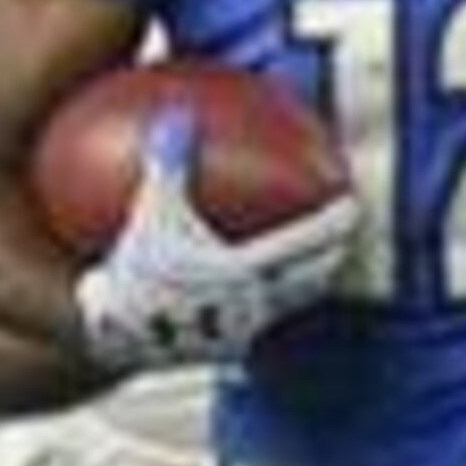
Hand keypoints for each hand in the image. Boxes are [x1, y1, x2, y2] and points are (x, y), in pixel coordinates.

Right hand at [71, 109, 357, 370]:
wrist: (111, 338)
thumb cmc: (131, 271)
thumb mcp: (149, 212)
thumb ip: (167, 164)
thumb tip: (176, 114)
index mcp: (249, 268)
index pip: (310, 241)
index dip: (337, 222)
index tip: (353, 201)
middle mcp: (256, 302)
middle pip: (314, 277)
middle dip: (335, 255)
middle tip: (346, 234)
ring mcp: (243, 331)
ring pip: (290, 306)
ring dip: (307, 284)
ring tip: (312, 266)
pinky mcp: (224, 352)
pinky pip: (256, 321)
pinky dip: (266, 303)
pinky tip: (249, 295)